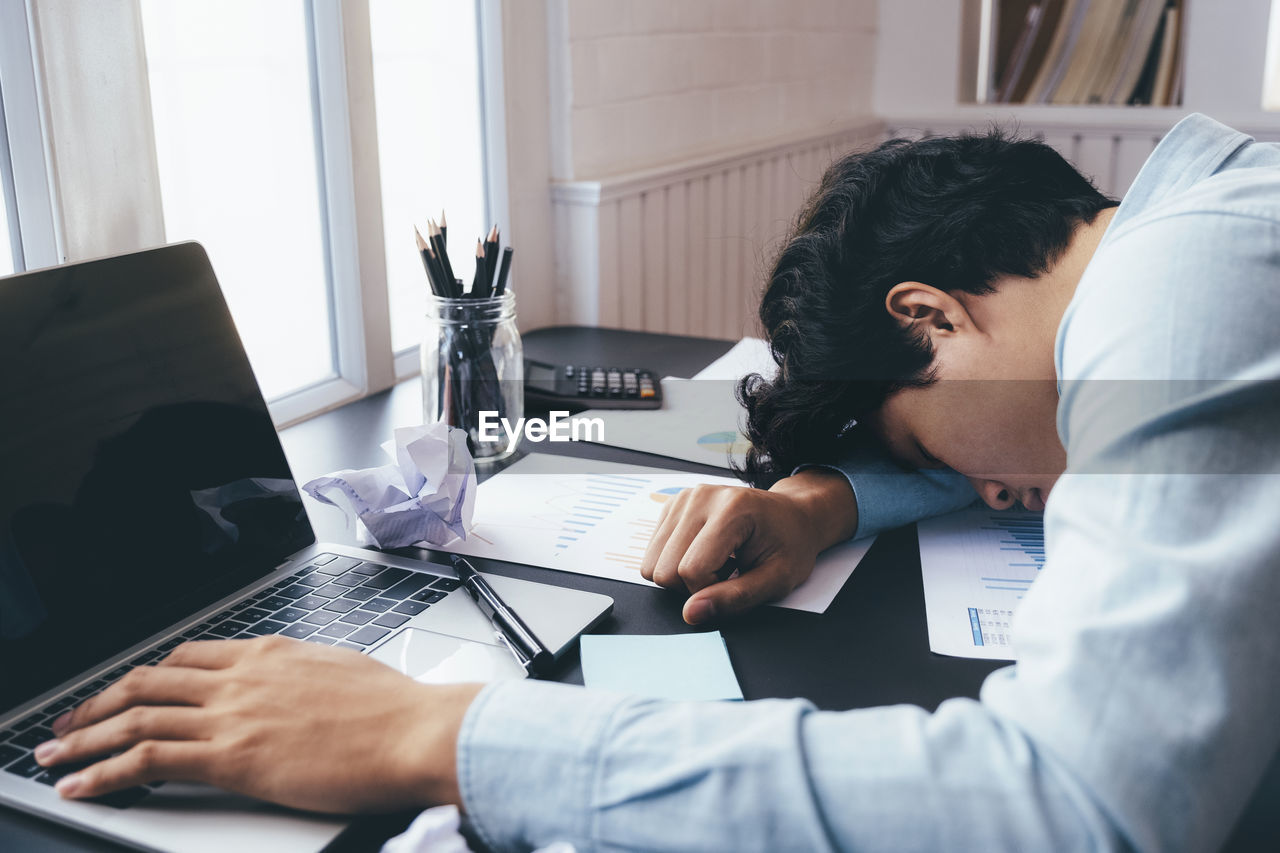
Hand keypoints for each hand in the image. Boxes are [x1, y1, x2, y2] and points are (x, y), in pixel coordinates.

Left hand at [34, 637, 481, 812]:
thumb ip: (304, 677)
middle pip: (149, 679)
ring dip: (84, 735)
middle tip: (71, 719)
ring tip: (54, 752)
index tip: (126, 690)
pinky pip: (149, 758)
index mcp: (270, 652)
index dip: (147, 675)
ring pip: (136, 715)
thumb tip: (297, 690)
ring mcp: (233, 712)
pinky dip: (104, 771)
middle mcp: (242, 675)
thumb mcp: (342, 673)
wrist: (413, 730)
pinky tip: (80, 784)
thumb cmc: (394, 709)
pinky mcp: (232, 755)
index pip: (188, 657)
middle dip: (100, 701)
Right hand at [639, 469, 857, 623]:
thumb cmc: (790, 546)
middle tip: (726, 572)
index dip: (709, 592)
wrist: (792, 516)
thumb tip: (691, 613)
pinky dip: (675, 561)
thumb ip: (734, 599)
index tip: (736, 581)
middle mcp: (701, 497)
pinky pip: (652, 552)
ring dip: (681, 574)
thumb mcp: (776, 580)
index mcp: (732, 509)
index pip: (691, 570)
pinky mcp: (672, 505)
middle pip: (664, 569)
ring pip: (652, 563)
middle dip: (692, 585)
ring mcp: (683, 498)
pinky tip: (705, 551)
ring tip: (716, 561)